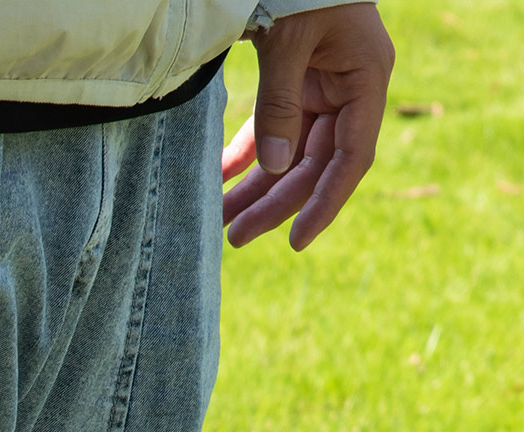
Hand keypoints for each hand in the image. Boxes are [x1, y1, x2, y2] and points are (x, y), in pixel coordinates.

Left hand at [221, 2, 393, 248]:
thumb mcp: (291, 39)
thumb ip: (281, 101)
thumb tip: (276, 167)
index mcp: (366, 79)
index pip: (352, 158)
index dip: (326, 202)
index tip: (296, 240)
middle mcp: (349, 90)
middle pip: (314, 164)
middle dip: (275, 203)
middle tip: (234, 238)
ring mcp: (321, 88)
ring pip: (290, 154)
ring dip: (256, 188)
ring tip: (219, 222)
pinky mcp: (295, 84)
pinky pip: (272, 130)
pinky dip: (245, 157)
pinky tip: (218, 182)